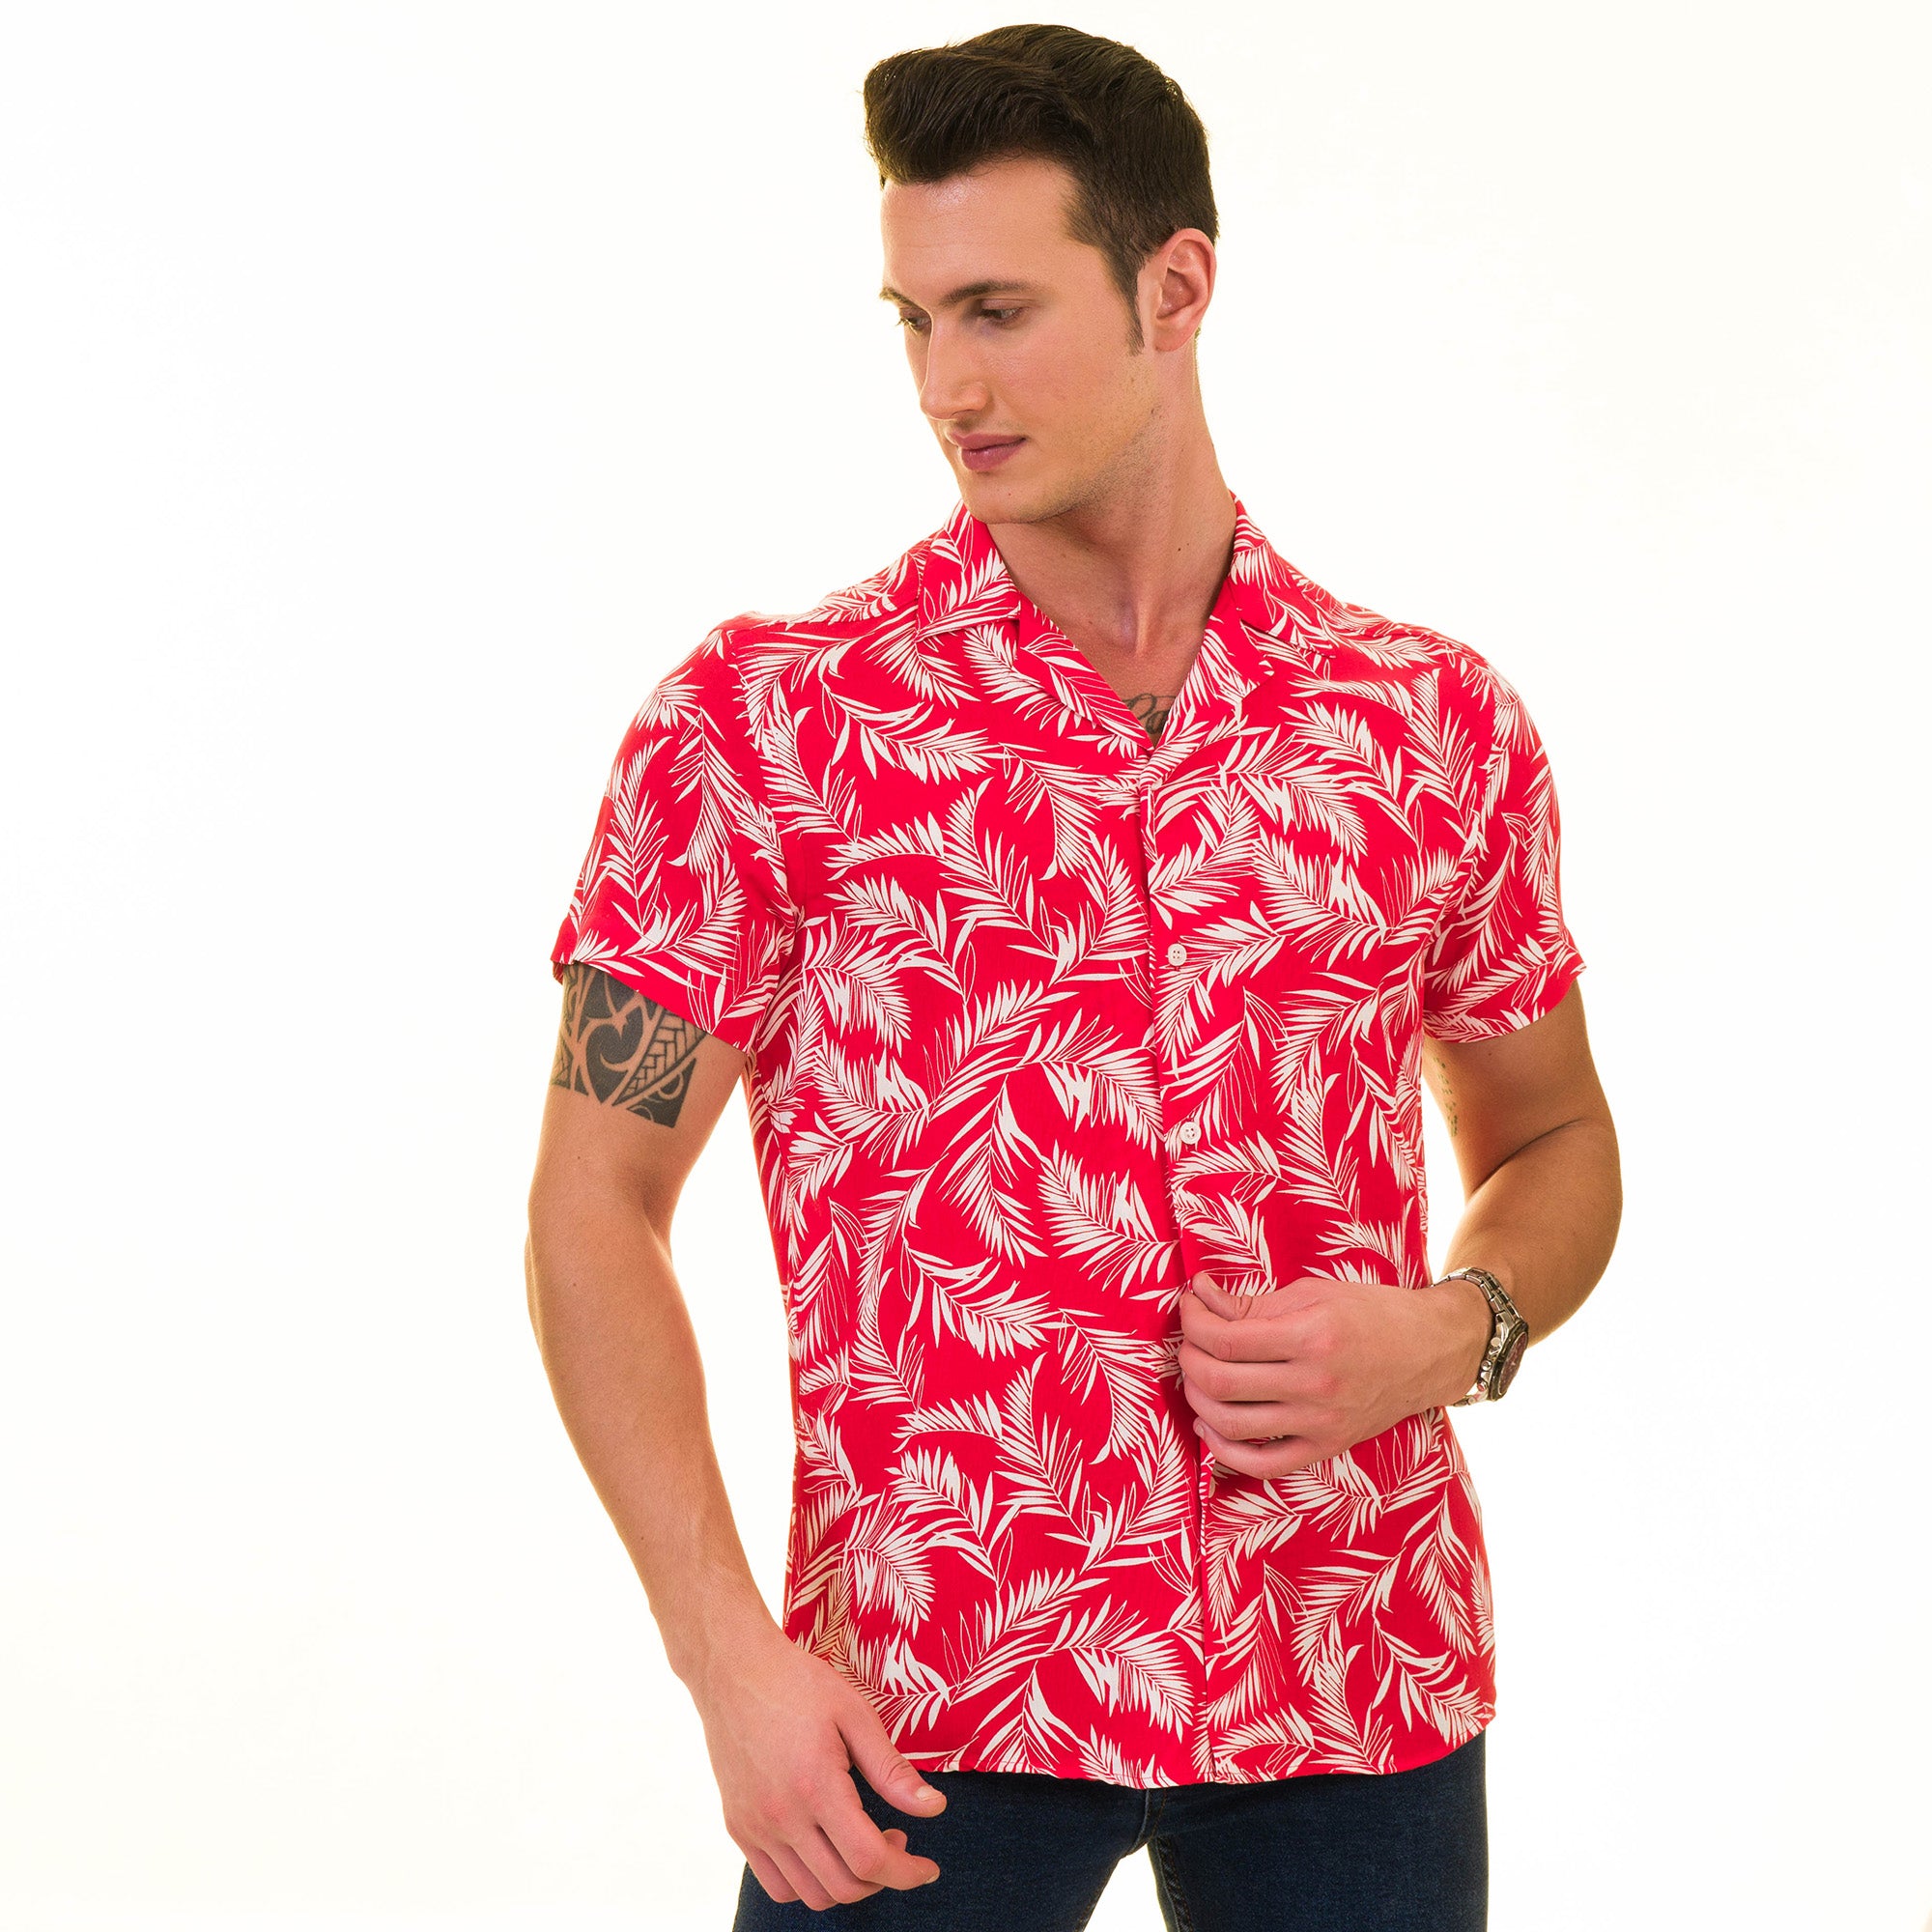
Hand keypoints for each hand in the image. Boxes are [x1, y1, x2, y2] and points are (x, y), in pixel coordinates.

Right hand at [690, 1619, 947, 1909]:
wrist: (733, 1668)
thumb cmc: (798, 1683)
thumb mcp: (855, 1714)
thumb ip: (892, 1770)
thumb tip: (934, 1808)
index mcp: (815, 1785)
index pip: (868, 1860)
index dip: (906, 1873)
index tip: (928, 1868)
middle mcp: (781, 1816)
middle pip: (842, 1886)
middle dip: (884, 1878)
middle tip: (897, 1839)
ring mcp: (755, 1827)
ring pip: (810, 1894)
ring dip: (848, 1884)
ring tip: (862, 1842)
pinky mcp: (737, 1827)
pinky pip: (777, 1884)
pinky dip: (809, 1883)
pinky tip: (825, 1847)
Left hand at [1177, 1268, 1489, 1479]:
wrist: (1430, 1351)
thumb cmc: (1372, 1313)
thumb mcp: (1313, 1293)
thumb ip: (1252, 1303)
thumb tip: (1200, 1297)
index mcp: (1312, 1336)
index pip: (1227, 1339)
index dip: (1194, 1322)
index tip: (1189, 1305)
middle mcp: (1316, 1384)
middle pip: (1222, 1382)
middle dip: (1190, 1358)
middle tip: (1190, 1339)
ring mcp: (1321, 1422)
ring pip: (1232, 1424)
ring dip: (1198, 1399)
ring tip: (1197, 1376)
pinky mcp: (1326, 1447)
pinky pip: (1263, 1464)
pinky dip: (1225, 1450)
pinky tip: (1210, 1426)